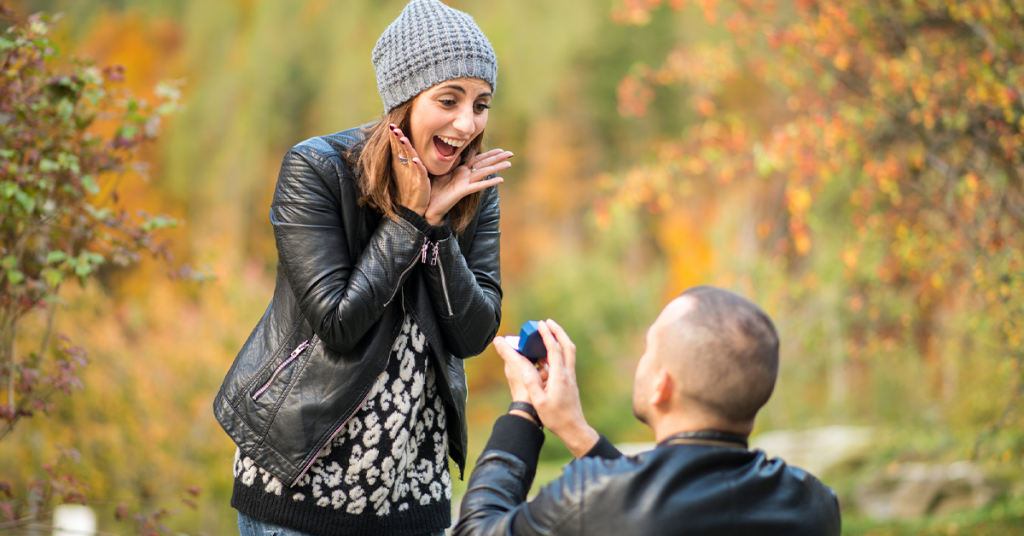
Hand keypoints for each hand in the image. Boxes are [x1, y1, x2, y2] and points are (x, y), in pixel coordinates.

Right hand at [389, 124, 429, 215]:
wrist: (411, 208)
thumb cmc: (408, 190)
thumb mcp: (405, 173)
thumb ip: (407, 160)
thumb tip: (407, 149)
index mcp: (400, 165)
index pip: (396, 148)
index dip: (394, 137)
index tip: (392, 126)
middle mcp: (404, 168)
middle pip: (399, 150)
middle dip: (396, 138)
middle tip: (393, 126)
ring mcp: (411, 174)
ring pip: (408, 158)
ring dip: (405, 148)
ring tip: (402, 137)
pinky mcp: (420, 181)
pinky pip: (419, 172)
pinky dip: (417, 165)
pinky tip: (415, 160)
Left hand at [424, 148, 510, 225]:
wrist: (429, 205)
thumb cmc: (433, 189)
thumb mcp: (441, 172)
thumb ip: (451, 163)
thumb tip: (458, 153)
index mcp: (461, 170)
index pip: (478, 159)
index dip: (489, 154)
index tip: (500, 149)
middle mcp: (466, 176)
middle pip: (484, 164)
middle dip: (498, 158)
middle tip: (511, 153)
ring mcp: (466, 183)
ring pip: (484, 173)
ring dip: (497, 168)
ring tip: (508, 164)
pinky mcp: (463, 191)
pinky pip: (478, 185)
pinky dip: (490, 182)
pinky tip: (501, 180)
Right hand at [493, 320, 598, 456]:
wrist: (573, 428)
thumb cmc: (556, 417)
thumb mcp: (539, 401)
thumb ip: (531, 382)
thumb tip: (523, 366)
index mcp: (559, 376)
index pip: (554, 349)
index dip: (547, 335)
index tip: (541, 324)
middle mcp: (567, 373)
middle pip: (567, 345)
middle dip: (558, 331)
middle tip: (548, 322)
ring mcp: (570, 377)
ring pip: (569, 352)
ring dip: (560, 339)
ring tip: (549, 333)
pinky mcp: (570, 381)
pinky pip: (567, 359)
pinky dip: (560, 350)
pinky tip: (550, 354)